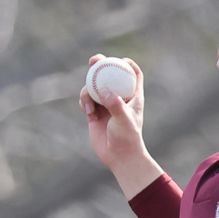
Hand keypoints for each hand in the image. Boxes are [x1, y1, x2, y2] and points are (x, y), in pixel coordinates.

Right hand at [79, 54, 162, 198]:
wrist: (119, 158)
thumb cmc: (127, 138)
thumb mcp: (124, 119)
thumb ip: (114, 104)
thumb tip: (103, 89)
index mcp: (132, 97)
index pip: (133, 74)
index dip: (127, 64)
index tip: (119, 60)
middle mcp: (119, 98)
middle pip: (109, 75)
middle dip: (100, 65)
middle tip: (93, 61)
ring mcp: (106, 105)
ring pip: (94, 87)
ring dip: (88, 90)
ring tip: (89, 106)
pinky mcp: (94, 114)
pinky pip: (86, 100)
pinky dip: (84, 102)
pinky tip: (88, 112)